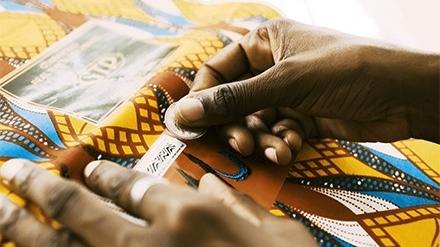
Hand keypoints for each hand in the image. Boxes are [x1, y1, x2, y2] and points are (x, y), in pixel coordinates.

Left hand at [0, 159, 315, 246]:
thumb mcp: (276, 233)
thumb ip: (237, 207)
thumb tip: (212, 186)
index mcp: (190, 215)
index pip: (132, 185)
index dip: (106, 175)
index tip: (88, 169)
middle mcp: (149, 243)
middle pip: (78, 208)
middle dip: (39, 189)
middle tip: (10, 174)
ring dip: (21, 227)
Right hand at [173, 18, 438, 164]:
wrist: (404, 96)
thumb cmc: (346, 71)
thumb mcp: (286, 82)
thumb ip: (234, 100)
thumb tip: (182, 114)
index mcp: (265, 41)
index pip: (218, 71)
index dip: (203, 98)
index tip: (191, 126)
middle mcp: (272, 66)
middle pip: (234, 101)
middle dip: (237, 125)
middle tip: (241, 146)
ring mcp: (288, 93)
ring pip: (255, 121)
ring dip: (262, 139)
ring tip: (276, 150)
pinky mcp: (302, 117)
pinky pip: (277, 133)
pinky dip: (280, 143)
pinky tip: (291, 148)